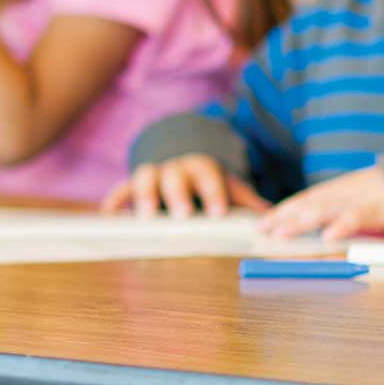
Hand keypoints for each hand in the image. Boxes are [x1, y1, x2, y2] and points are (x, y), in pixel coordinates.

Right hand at [102, 155, 270, 217]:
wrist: (182, 167)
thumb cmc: (208, 185)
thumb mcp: (229, 189)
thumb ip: (246, 202)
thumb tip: (272, 217)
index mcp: (202, 167)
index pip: (208, 175)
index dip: (213, 192)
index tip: (218, 212)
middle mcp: (175, 167)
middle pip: (175, 176)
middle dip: (178, 195)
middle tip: (183, 215)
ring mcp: (152, 175)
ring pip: (145, 177)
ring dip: (145, 195)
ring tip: (146, 216)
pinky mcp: (132, 185)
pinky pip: (121, 189)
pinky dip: (116, 200)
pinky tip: (111, 214)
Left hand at [258, 166, 383, 241]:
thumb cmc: (378, 194)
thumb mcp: (351, 198)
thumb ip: (330, 209)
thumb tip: (305, 225)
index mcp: (333, 192)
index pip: (302, 201)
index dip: (281, 212)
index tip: (261, 224)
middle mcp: (339, 193)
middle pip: (307, 204)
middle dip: (284, 217)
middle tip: (263, 229)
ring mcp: (355, 200)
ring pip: (325, 209)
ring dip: (302, 221)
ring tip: (283, 233)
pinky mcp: (375, 209)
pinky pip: (356, 218)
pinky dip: (341, 227)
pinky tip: (328, 237)